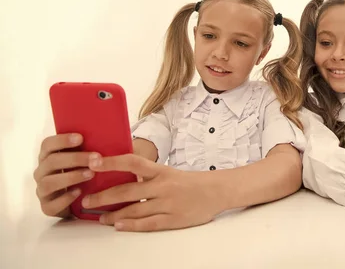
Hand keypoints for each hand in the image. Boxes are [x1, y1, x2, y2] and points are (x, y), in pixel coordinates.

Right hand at [33, 133, 95, 216]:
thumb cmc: (80, 173)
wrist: (76, 202)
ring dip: (71, 177)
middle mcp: (42, 172)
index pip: (47, 144)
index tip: (81, 138)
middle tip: (96, 158)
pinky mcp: (47, 207)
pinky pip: (52, 204)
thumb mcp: (82, 160)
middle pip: (51, 161)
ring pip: (49, 182)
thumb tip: (106, 136)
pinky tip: (80, 192)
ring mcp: (42, 190)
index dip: (62, 140)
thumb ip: (87, 149)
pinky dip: (66, 198)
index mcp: (47, 157)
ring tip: (91, 174)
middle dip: (75, 158)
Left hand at [83, 154, 223, 231]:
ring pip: (134, 209)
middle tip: (86, 200)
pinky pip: (148, 223)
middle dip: (103, 196)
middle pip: (127, 190)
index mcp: (161, 171)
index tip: (93, 162)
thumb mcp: (169, 172)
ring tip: (100, 217)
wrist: (217, 191)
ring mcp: (168, 203)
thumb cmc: (190, 182)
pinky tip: (118, 226)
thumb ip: (147, 174)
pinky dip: (131, 225)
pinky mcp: (173, 219)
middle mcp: (163, 186)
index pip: (133, 162)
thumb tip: (120, 175)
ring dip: (113, 214)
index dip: (112, 162)